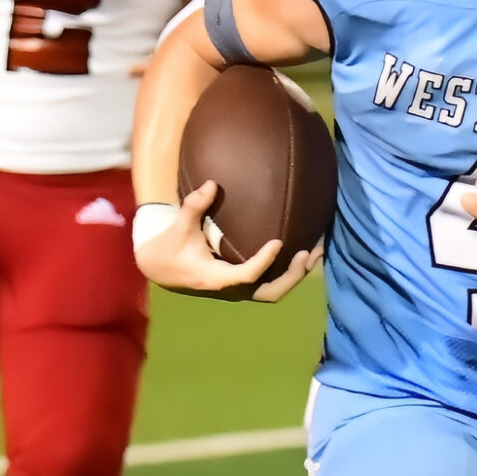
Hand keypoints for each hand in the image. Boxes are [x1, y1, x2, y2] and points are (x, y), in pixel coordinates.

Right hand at [131, 178, 321, 302]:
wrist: (159, 268)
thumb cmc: (169, 247)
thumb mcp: (179, 227)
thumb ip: (194, 206)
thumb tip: (211, 183)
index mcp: (216, 279)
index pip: (247, 275)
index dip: (265, 261)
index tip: (278, 242)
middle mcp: (231, 289)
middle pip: (270, 292)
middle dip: (292, 275)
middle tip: (308, 252)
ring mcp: (239, 290)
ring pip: (274, 291)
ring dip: (296, 274)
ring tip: (317, 251)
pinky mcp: (243, 285)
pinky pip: (271, 284)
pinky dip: (289, 272)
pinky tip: (305, 252)